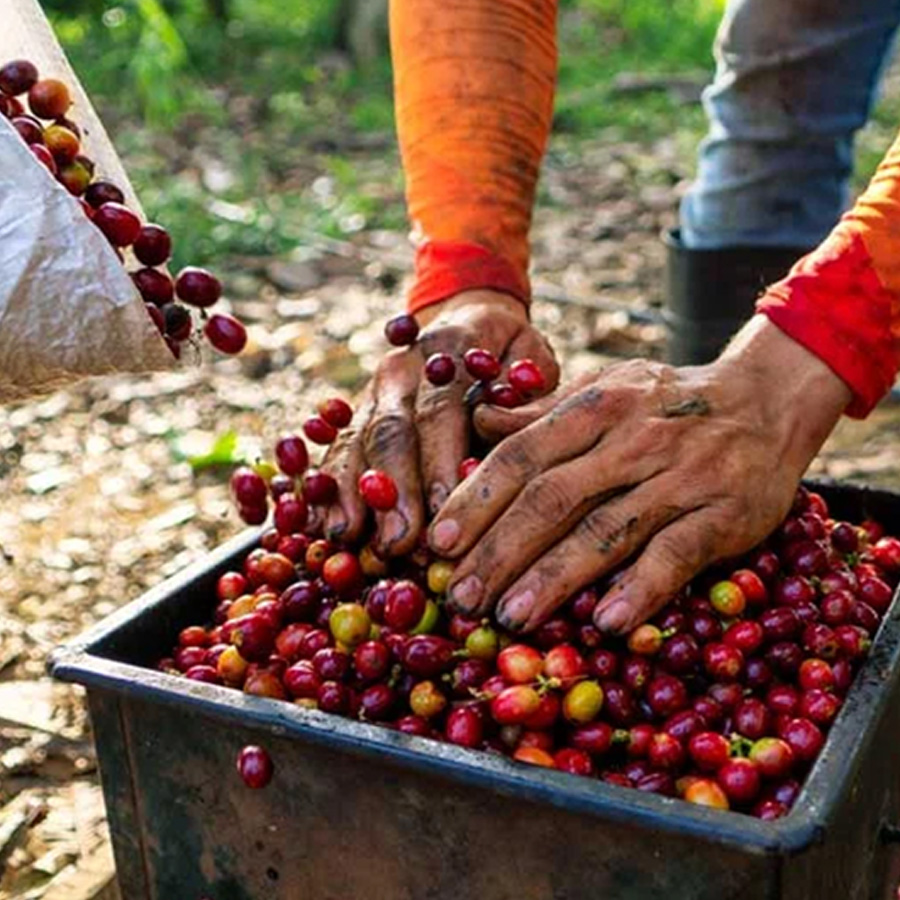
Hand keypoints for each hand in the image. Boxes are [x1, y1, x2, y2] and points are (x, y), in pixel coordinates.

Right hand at [314, 290, 558, 555]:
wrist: (473, 326)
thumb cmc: (514, 360)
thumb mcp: (533, 364)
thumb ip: (525, 403)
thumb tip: (500, 440)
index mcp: (449, 348)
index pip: (441, 411)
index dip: (440, 463)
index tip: (447, 510)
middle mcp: (402, 369)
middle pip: (391, 432)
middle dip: (393, 491)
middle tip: (399, 542)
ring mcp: (372, 392)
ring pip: (357, 443)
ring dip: (352, 496)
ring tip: (350, 538)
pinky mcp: (355, 416)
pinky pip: (337, 452)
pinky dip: (329, 490)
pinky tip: (330, 527)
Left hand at [428, 316, 851, 634]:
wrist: (765, 400)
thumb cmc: (667, 401)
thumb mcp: (605, 389)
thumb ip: (542, 413)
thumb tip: (478, 421)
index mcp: (595, 408)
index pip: (523, 456)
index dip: (477, 500)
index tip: (440, 544)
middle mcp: (633, 440)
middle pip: (553, 498)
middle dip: (500, 551)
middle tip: (461, 597)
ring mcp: (681, 477)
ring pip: (606, 530)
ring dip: (555, 578)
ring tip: (511, 616)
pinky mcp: (724, 514)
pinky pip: (676, 553)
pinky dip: (640, 588)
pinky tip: (605, 623)